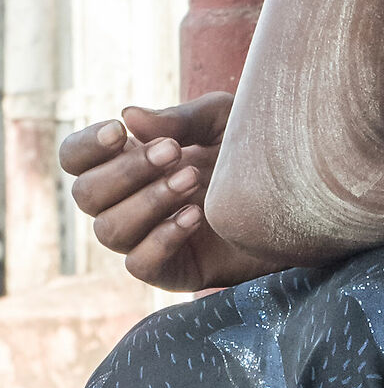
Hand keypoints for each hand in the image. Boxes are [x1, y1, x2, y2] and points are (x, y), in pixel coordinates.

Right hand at [60, 95, 270, 291]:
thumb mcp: (224, 122)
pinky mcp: (174, 271)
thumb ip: (180, 119)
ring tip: (192, 181)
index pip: (76, 160)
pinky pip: (139, 264)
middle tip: (173, 154)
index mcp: (130, 164)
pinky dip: (161, 238)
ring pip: (108, 230)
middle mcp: (129, 204)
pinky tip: (195, 216)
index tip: (120, 132)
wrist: (302, 200)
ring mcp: (148, 240)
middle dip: (126, 172)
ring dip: (146, 202)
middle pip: (85, 195)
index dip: (86, 147)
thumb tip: (129, 116)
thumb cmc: (258, 156)